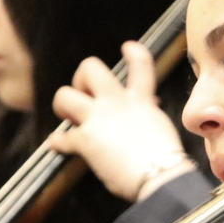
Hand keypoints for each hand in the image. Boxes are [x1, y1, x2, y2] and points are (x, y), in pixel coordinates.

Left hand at [50, 41, 191, 200]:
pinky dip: (58, 144)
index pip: (141, 64)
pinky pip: (62, 138)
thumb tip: (149, 105)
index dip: (133, 52)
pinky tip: (58, 147)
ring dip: (62, 106)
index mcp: (140, 100)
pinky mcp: (85, 140)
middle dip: (81, 78)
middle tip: (84, 95)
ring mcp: (99, 119)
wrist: (160, 175)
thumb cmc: (166, 159)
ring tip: (68, 117)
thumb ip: (148, 112)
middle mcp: (117, 102)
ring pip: (64, 96)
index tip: (127, 47)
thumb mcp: (160, 127)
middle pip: (90, 68)